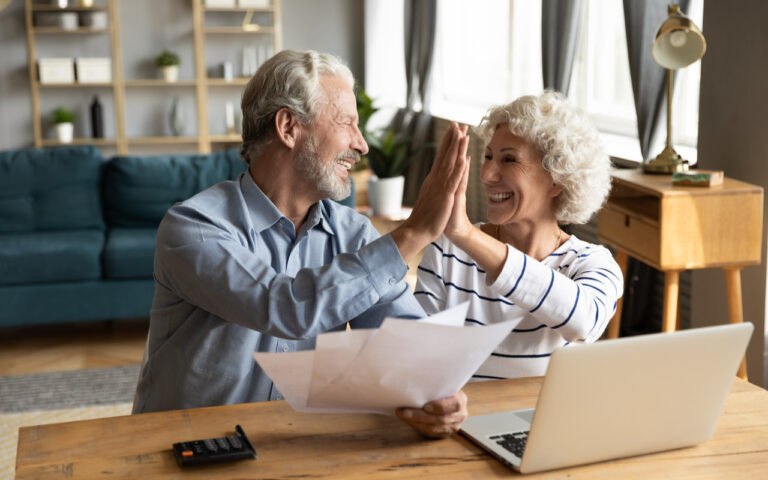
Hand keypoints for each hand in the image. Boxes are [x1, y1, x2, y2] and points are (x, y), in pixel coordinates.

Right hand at [391, 123, 468, 260]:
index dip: (448, 141)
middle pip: (445, 155)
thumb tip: (436, 176)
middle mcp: (436, 178)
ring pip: (450, 163)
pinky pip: (453, 181)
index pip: (441, 156)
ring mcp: (440, 186)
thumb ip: (434, 185)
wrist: (417, 230)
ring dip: (456, 148)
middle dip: (452, 138)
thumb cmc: (425, 216)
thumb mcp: (431, 196)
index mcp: (434, 178)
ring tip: (462, 134)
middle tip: (458, 123)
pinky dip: (458, 169)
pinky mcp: (445, 196)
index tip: (453, 129)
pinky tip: (463, 159)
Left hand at [395, 390, 467, 438]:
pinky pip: (430, 434)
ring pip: (433, 428)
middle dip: (420, 416)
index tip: (425, 406)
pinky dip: (417, 427)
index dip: (440, 407)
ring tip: (402, 415)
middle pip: (441, 419)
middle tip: (404, 411)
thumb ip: (433, 384)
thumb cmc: (439, 388)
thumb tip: (415, 381)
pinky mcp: (444, 434)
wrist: (442, 397)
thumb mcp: (440, 383)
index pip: (455, 405)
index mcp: (461, 400)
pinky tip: (408, 420)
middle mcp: (460, 415)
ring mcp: (453, 426)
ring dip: (415, 422)